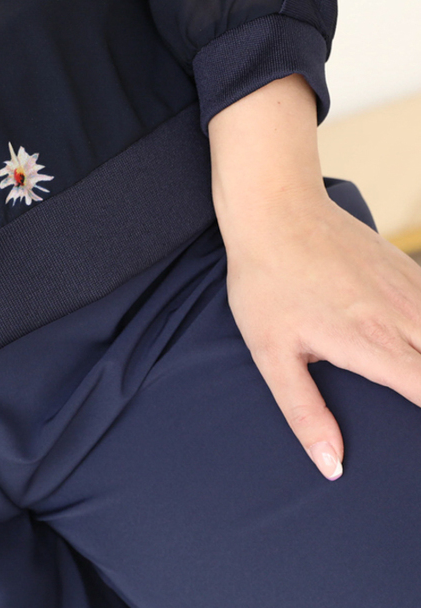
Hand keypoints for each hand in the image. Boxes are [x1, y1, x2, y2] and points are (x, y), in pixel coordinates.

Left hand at [223, 191, 420, 479]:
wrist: (274, 208)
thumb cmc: (267, 281)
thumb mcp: (271, 353)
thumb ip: (304, 411)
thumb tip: (331, 465)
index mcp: (372, 346)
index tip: (417, 441)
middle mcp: (402, 318)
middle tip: (412, 395)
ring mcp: (409, 288)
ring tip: (415, 373)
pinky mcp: (406, 267)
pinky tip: (415, 339)